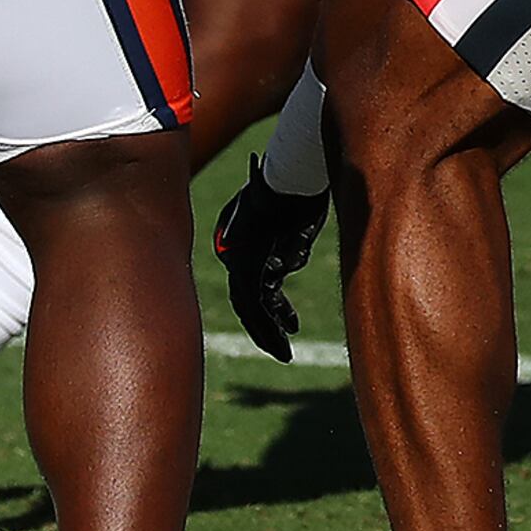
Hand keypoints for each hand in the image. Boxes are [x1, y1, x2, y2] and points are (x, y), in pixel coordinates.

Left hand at [211, 156, 330, 360]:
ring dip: (268, 333)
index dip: (269, 307)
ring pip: (251, 308)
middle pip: (247, 299)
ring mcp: (238, 261)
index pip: (251, 283)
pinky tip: (284, 341)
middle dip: (264, 328)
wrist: (290, 176)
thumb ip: (289, 243)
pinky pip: (258, 305)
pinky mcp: (248, 267)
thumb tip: (286, 262)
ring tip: (285, 353)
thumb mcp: (295, 220)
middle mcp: (232, 252)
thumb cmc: (298, 191)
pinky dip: (270, 325)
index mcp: (239, 240)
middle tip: (280, 347)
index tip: (286, 322)